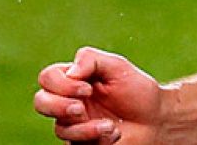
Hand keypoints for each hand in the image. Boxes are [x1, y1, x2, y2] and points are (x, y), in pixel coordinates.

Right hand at [34, 47, 167, 143]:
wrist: (155, 119)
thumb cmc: (136, 90)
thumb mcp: (117, 66)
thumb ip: (91, 60)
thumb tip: (69, 72)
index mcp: (74, 79)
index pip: (48, 78)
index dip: (61, 84)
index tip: (87, 88)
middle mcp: (69, 101)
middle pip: (41, 102)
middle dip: (58, 106)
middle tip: (81, 108)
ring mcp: (75, 124)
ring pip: (60, 128)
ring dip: (84, 128)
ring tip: (109, 126)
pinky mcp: (82, 143)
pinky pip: (74, 144)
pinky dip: (95, 138)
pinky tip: (113, 133)